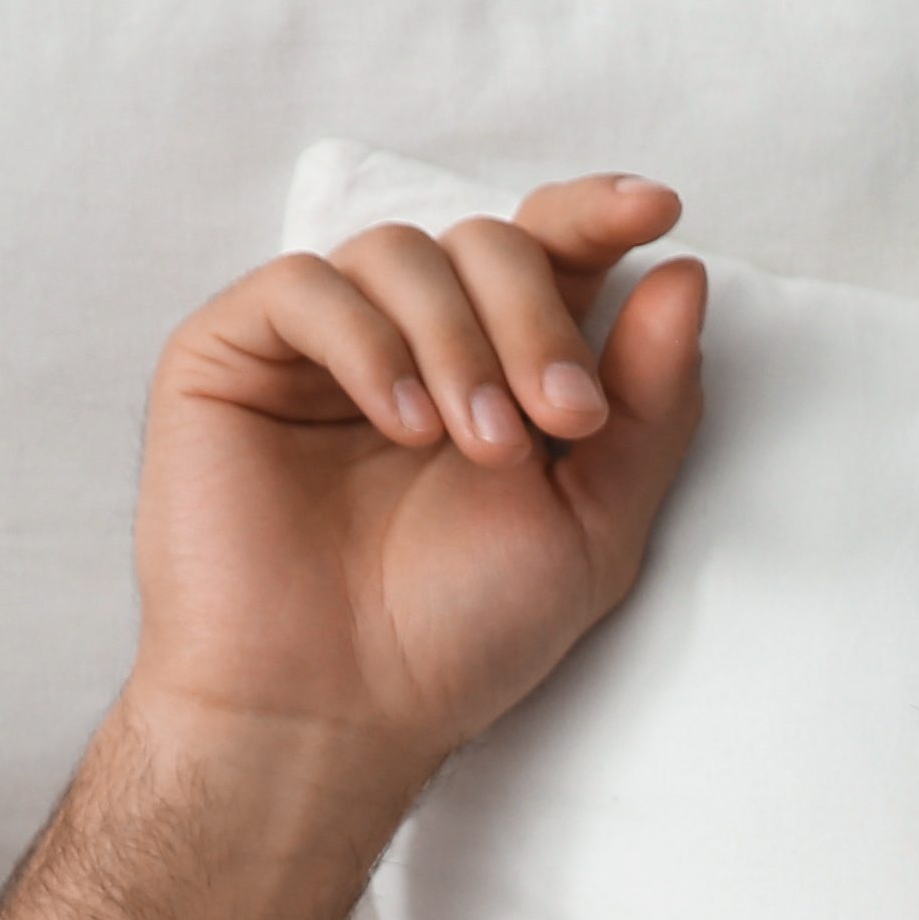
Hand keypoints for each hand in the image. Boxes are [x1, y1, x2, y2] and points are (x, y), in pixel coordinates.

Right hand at [123, 175, 711, 773]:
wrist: (339, 708)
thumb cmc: (460, 633)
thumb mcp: (596, 523)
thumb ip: (649, 404)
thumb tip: (685, 271)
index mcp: (500, 366)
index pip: (549, 248)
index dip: (598, 213)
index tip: (655, 211)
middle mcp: (413, 339)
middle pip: (487, 242)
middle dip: (537, 320)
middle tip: (559, 423)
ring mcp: (322, 344)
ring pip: (401, 252)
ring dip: (458, 342)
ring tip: (473, 448)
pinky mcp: (233, 353)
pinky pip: (306, 286)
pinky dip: (368, 342)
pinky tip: (400, 423)